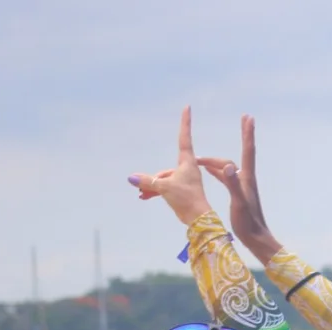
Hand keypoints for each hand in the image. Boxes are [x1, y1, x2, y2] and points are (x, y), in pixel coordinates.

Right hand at [128, 107, 213, 224]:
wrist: (200, 220)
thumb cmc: (187, 200)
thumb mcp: (164, 188)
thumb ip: (148, 181)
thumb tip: (131, 177)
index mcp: (187, 163)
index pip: (184, 138)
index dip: (185, 123)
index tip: (188, 108)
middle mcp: (187, 169)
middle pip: (165, 168)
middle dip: (153, 178)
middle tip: (142, 188)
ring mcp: (185, 181)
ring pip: (164, 179)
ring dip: (152, 186)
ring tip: (142, 195)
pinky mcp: (183, 192)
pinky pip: (166, 187)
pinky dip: (155, 191)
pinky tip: (144, 197)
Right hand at [197, 114, 281, 263]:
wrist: (257, 239)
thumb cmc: (248, 223)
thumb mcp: (239, 203)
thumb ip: (233, 184)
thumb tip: (228, 166)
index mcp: (247, 179)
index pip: (248, 151)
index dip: (247, 133)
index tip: (248, 117)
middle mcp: (246, 179)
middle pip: (232, 158)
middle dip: (228, 146)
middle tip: (220, 139)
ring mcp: (242, 186)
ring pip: (226, 168)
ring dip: (213, 163)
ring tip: (198, 161)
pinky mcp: (237, 194)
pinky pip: (224, 177)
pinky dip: (215, 171)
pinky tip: (207, 170)